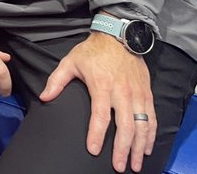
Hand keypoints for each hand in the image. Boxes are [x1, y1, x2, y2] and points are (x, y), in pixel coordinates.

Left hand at [40, 32, 155, 172]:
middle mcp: (122, 92)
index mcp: (102, 85)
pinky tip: (146, 148)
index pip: (100, 115)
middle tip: (118, 167)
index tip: (93, 150)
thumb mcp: (71, 61)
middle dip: (122, 149)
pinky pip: (151, 119)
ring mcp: (137, 94)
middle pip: (125, 126)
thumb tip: (44, 98)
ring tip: (135, 165)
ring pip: (142, 126)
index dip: (96, 134)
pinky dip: (150, 135)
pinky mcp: (147, 94)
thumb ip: (57, 80)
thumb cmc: (92, 51)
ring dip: (139, 147)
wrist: (120, 35)